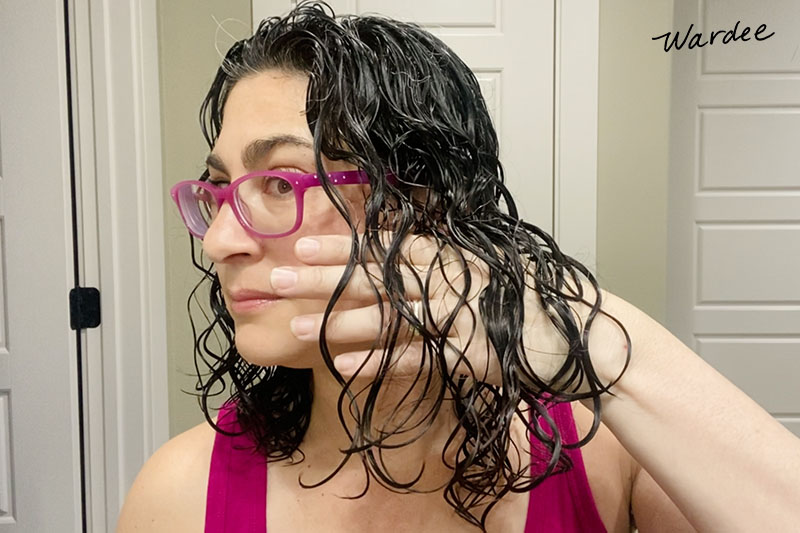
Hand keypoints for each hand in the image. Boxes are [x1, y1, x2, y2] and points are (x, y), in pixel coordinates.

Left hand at [272, 232, 581, 390]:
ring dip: (337, 321)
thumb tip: (410, 251)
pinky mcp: (470, 355)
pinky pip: (414, 360)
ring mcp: (460, 317)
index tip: (303, 243)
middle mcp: (451, 281)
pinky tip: (342, 365)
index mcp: (454, 258)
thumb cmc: (535, 304)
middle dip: (323, 277)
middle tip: (277, 276)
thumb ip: (450, 263)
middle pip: (375, 277)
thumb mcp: (490, 271)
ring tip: (294, 324)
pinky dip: (378, 363)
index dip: (344, 247)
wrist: (583, 339)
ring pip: (387, 316)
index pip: (389, 249)